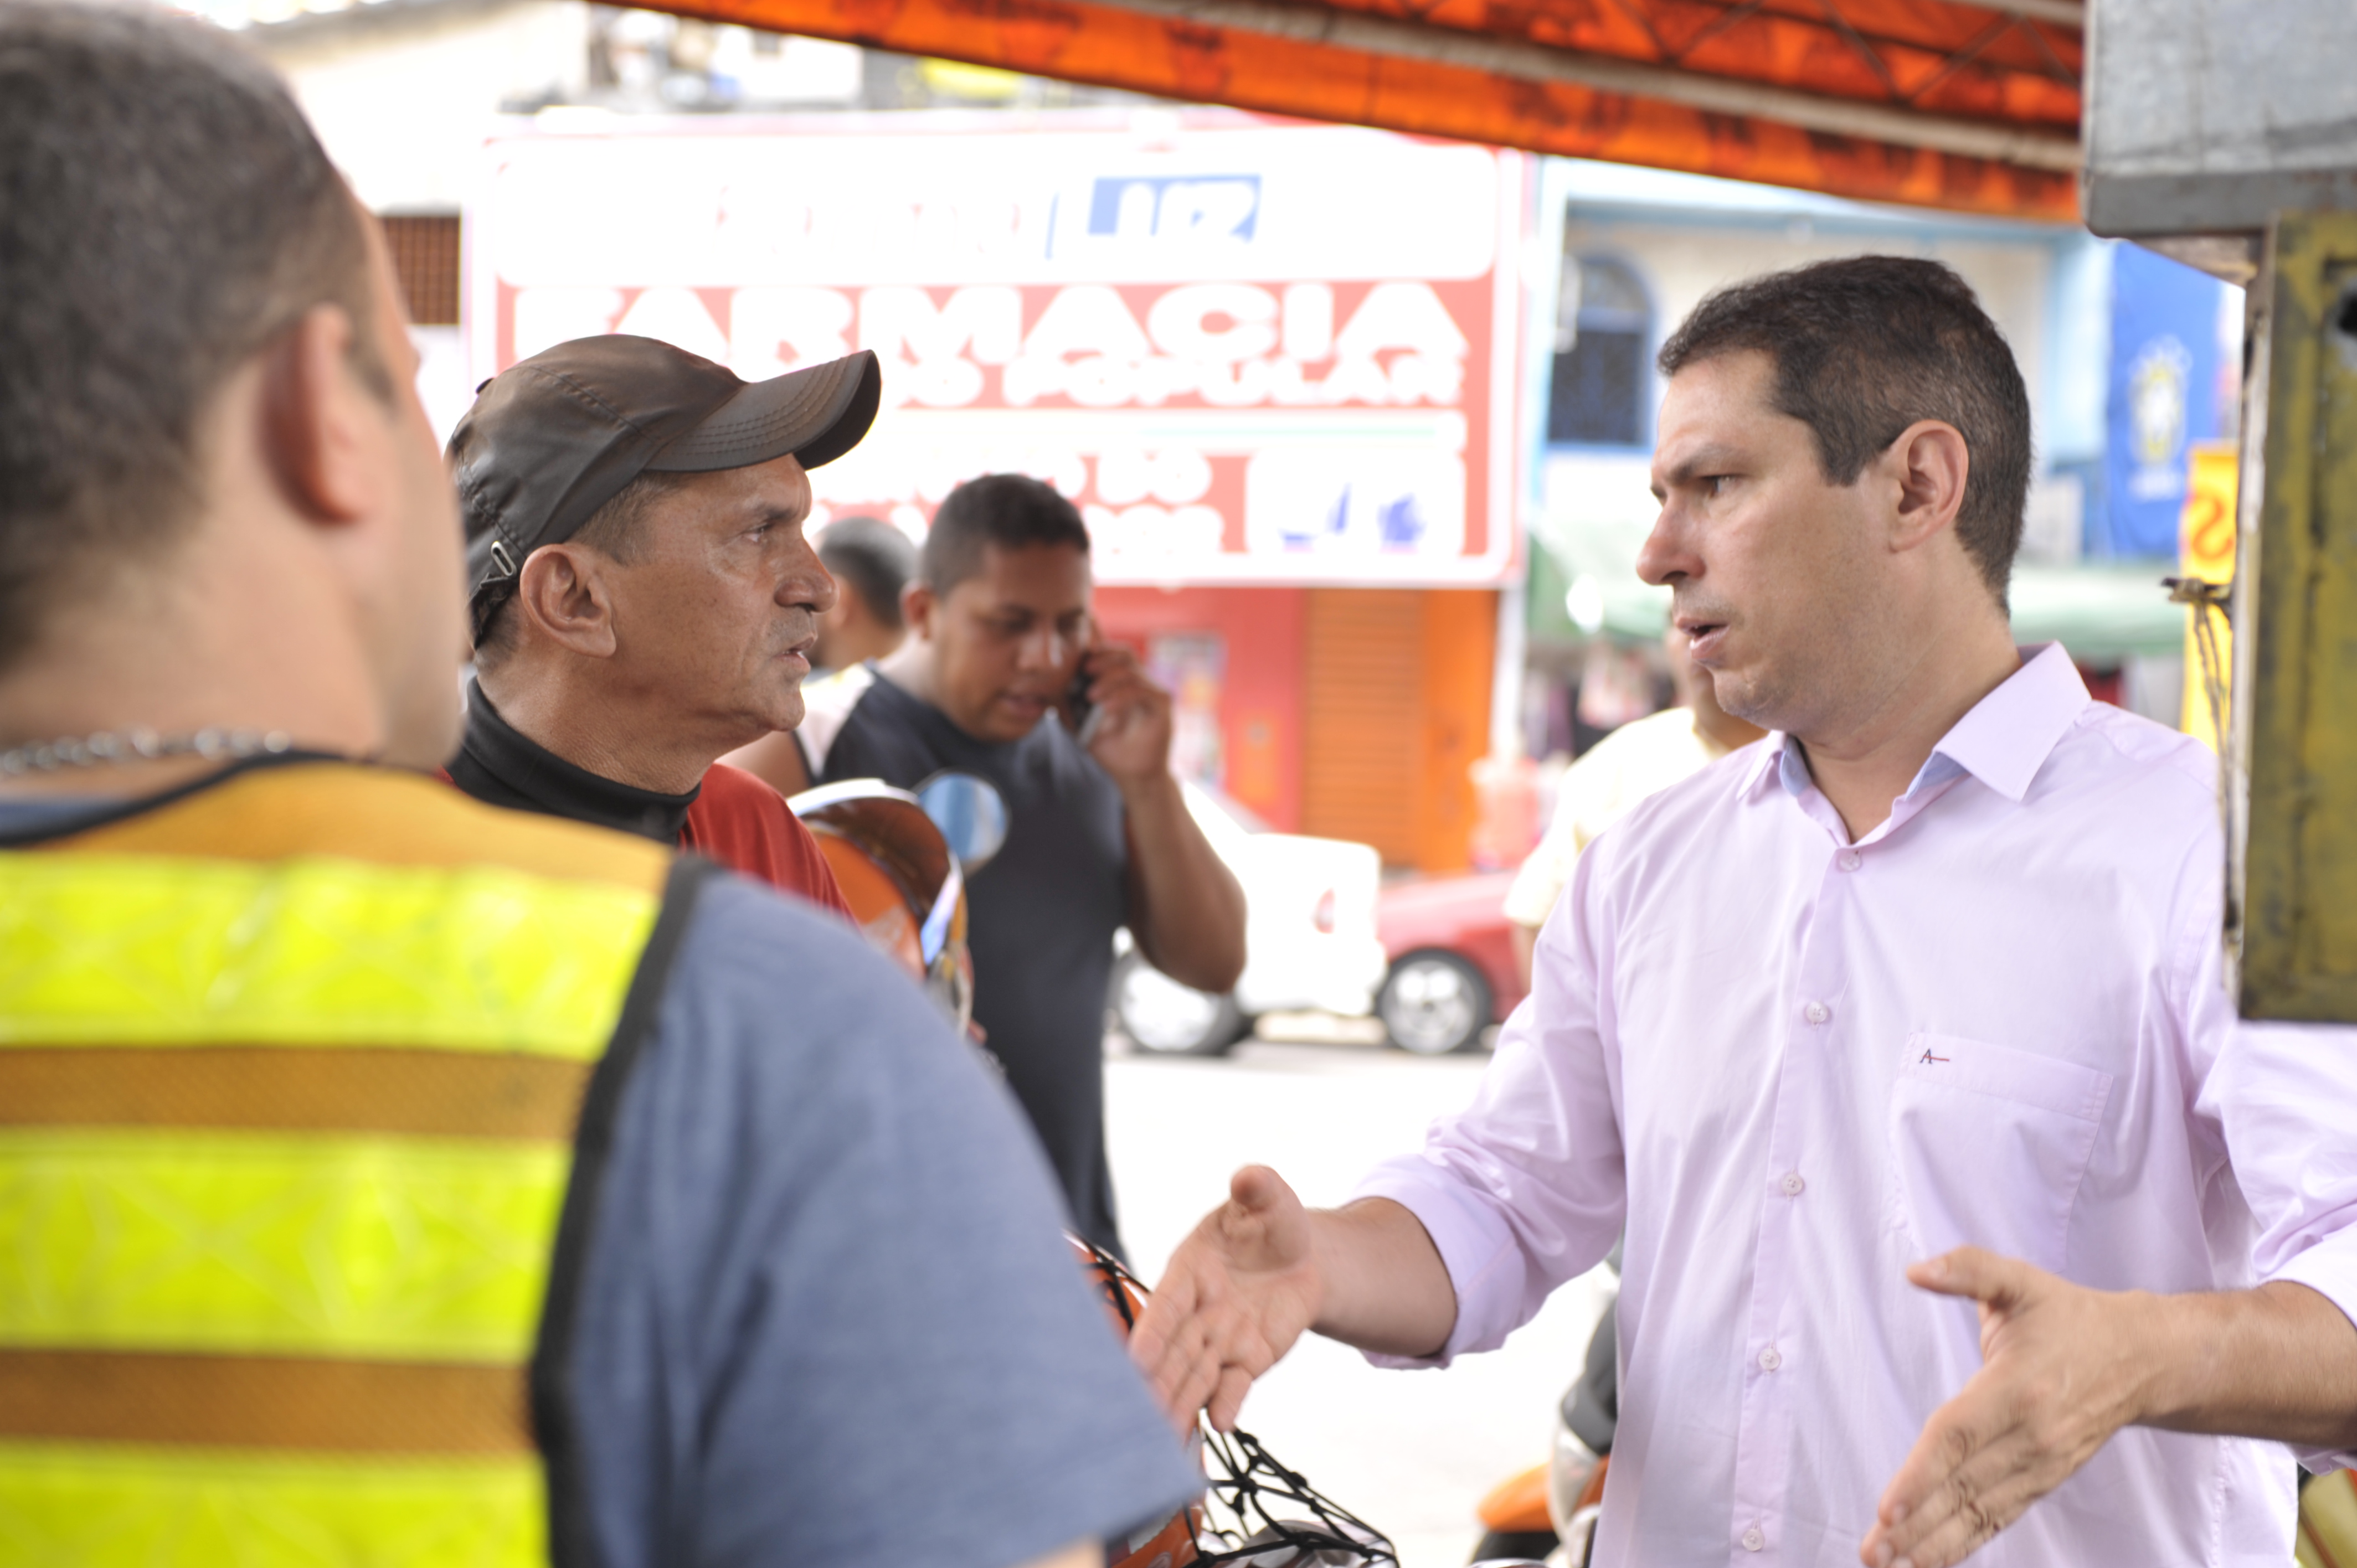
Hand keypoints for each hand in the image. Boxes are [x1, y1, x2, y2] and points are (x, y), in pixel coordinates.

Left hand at [1073, 644, 1172, 789]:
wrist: (1133, 777)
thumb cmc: (1111, 751)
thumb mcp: (1083, 726)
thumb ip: (1071, 707)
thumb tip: (1048, 689)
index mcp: (1124, 684)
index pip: (1113, 655)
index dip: (1098, 652)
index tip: (1078, 659)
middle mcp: (1141, 683)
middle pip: (1125, 655)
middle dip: (1103, 659)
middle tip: (1085, 670)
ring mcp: (1153, 693)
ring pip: (1131, 672)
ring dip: (1108, 681)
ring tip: (1091, 696)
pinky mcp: (1162, 705)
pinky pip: (1142, 691)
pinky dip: (1122, 696)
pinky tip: (1107, 708)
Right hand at [1128, 1166, 1323, 1432]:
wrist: (1299, 1254)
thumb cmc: (1270, 1220)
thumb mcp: (1268, 1199)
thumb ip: (1258, 1189)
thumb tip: (1250, 1176)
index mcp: (1191, 1270)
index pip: (1167, 1305)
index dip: (1151, 1331)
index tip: (1135, 1359)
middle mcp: (1198, 1311)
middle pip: (1172, 1351)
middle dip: (1154, 1383)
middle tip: (1133, 1415)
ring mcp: (1220, 1339)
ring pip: (1193, 1375)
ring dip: (1178, 1403)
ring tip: (1160, 1436)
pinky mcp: (1247, 1359)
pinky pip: (1234, 1384)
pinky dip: (1227, 1402)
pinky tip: (1220, 1423)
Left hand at [1862, 1248, 2153, 1567]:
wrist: (2144, 1359)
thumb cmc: (2071, 1317)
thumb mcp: (2020, 1281)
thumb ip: (1968, 1269)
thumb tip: (1916, 1269)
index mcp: (2016, 1389)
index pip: (1957, 1439)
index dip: (1920, 1475)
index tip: (1886, 1510)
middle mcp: (2030, 1436)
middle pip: (1963, 1487)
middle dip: (1915, 1524)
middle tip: (1873, 1552)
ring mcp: (2041, 1464)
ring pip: (1980, 1512)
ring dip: (1933, 1543)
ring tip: (1889, 1564)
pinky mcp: (2046, 1478)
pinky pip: (2000, 1516)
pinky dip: (1966, 1542)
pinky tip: (1930, 1560)